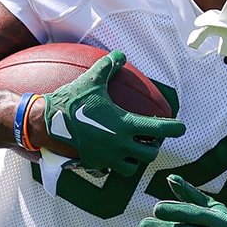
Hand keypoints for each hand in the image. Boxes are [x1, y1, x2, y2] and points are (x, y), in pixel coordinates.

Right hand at [42, 50, 185, 177]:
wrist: (45, 123)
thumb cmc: (70, 101)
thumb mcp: (91, 80)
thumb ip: (108, 67)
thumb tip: (120, 55)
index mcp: (125, 125)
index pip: (160, 130)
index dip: (174, 128)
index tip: (181, 127)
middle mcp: (120, 145)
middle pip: (150, 154)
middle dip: (153, 147)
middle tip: (149, 138)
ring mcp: (107, 158)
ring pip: (133, 168)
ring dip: (135, 159)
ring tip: (131, 148)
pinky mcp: (94, 165)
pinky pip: (110, 171)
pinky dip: (113, 165)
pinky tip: (109, 155)